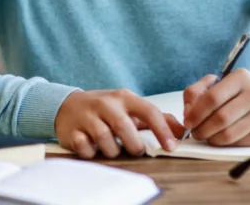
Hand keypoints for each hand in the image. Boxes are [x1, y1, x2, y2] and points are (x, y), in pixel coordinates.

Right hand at [54, 89, 183, 158]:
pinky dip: (92, 153)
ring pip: (104, 139)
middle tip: (137, 150)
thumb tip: (181, 131)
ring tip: (113, 149)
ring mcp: (87, 116)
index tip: (171, 146)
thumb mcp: (131, 107)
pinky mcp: (72, 130)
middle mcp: (106, 104)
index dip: (161, 129)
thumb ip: (157, 118)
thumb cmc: (106, 109)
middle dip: (134, 144)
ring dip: (113, 150)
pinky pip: (85, 147)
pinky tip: (93, 148)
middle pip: (124, 126)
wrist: (68, 105)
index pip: (148, 110)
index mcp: (124, 97)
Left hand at [182, 69, 249, 146]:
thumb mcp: (217, 84)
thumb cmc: (237, 94)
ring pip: (228, 134)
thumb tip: (188, 113)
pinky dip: (224, 144)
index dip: (196, 113)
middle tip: (195, 133)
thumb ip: (196, 92)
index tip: (187, 122)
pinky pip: (237, 144)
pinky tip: (221, 138)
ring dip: (211, 139)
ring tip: (206, 136)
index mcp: (241, 77)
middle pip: (220, 118)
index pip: (212, 97)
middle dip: (202, 129)